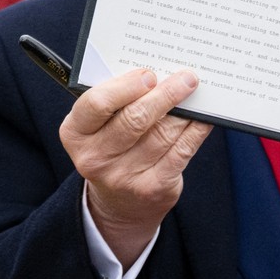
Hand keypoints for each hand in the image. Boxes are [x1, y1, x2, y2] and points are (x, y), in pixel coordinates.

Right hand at [60, 69, 212, 266]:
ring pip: (162, 134)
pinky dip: (196, 131)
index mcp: (75, 133)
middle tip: (186, 78)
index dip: (125, 87)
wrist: (120, 203)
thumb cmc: (112, 148)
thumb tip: (161, 74)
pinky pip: (181, 151)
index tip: (149, 74)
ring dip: (184, 111)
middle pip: (134, 119)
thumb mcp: (99, 127)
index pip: (96, 104)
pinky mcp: (153, 188)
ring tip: (196, 93)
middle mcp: (95, 157)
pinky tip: (204, 118)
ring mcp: (124, 176)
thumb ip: (118, 102)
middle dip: (165, 94)